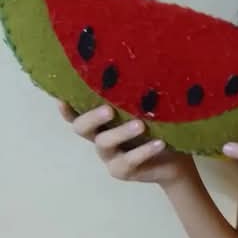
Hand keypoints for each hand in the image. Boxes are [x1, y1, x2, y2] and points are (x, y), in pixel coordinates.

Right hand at [59, 102, 194, 188]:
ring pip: (104, 143)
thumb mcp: (145, 110)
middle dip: (92, 117)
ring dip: (121, 132)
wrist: (174, 161)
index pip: (76, 111)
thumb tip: (141, 67)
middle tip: (108, 110)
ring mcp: (107, 156)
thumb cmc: (157, 128)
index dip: (66, 107)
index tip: (62, 98)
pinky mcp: (120, 171)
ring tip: (140, 124)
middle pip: (81, 128)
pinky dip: (144, 151)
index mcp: (99, 120)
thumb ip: (136, 97)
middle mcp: (98, 136)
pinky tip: (159, 143)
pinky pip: (128, 161)